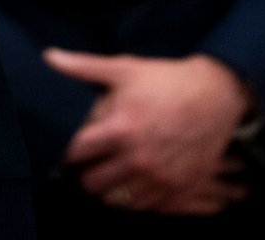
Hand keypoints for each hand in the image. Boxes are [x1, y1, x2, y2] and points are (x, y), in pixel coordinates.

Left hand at [46, 49, 253, 215]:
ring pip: (116, 200)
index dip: (67, 151)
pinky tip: (130, 181)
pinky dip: (132, 198)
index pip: (77, 153)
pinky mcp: (177, 189)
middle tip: (86, 164)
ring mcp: (159, 177)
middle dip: (84, 174)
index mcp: (121, 128)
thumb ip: (82, 66)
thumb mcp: (123, 69)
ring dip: (107, 189)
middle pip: (92, 183)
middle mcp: (138, 158)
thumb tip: (49, 57)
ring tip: (106, 173)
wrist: (215, 96)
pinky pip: (144, 207)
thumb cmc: (165, 80)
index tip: (68, 148)